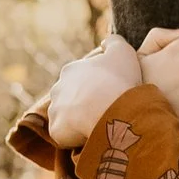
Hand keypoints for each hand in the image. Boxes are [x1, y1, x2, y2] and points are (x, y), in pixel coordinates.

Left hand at [45, 35, 141, 150]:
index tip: (109, 92)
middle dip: (83, 103)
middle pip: (70, 97)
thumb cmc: (118, 80)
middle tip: (103, 110)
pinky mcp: (56, 130)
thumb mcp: (123, 52)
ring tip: (97, 125)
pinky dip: (75, 137)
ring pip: (66, 117)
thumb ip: (114, 42)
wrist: (111, 110)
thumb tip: (105, 41)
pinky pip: (65, 135)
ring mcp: (55, 110)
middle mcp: (58, 88)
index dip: (96, 85)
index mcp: (71, 70)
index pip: (81, 78)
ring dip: (78, 121)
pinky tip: (90, 135)